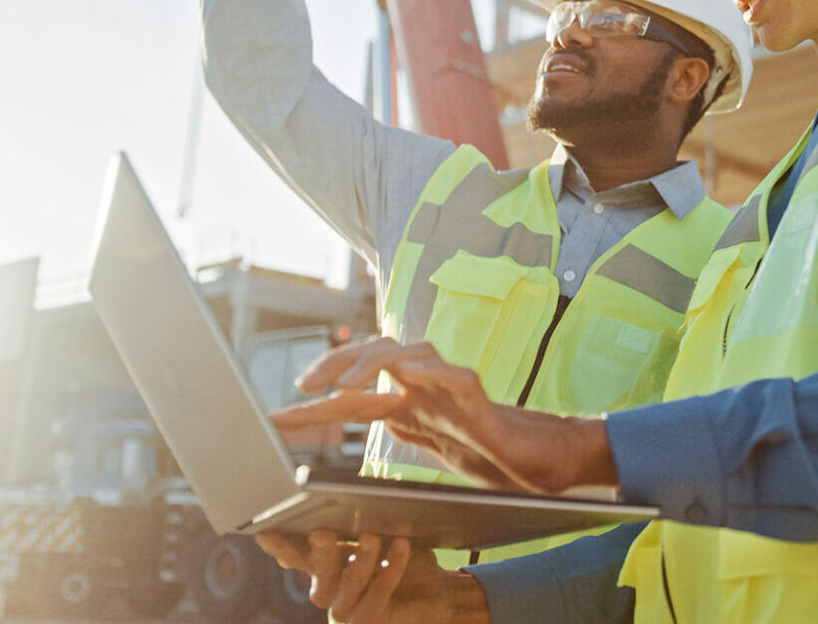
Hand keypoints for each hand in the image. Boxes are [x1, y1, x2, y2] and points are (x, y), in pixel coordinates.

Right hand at [254, 531, 485, 623]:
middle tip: (322, 532)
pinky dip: (388, 570)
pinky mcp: (370, 621)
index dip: (280, 545)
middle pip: (317, 570)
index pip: (296, 554)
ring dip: (359, 558)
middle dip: (319, 550)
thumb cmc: (401, 556)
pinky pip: (376, 596)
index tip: (264, 531)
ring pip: (346, 584)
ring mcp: (346, 608)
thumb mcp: (384, 528)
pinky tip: (401, 547)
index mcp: (324, 563)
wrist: (434, 591)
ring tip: (371, 535)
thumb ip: (368, 509)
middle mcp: (329, 588)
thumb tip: (375, 481)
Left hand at [270, 337, 617, 494]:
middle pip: (374, 358)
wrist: (545, 463)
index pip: (353, 398)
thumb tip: (367, 424)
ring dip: (372, 362)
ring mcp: (454, 389)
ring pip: (410, 354)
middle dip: (334, 366)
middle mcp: (428, 387)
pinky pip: (457, 376)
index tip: (272, 420)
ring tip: (344, 382)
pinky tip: (410, 374)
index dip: (312, 408)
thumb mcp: (435, 446)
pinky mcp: (483, 400)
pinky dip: (432, 373)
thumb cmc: (494, 453)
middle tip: (302, 387)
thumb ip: (405, 429)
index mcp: (412, 404)